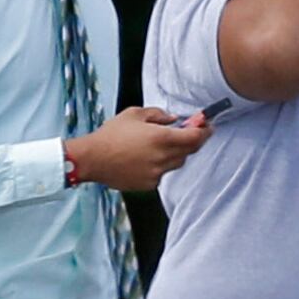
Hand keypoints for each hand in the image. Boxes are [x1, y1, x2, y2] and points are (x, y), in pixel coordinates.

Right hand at [67, 107, 208, 193]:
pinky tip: (146, 159)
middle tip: (190, 132)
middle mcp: (163, 157)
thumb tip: (174, 119)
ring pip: (178, 162)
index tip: (207, 126)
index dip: (205, 130)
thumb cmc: (111, 134)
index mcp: (162, 138)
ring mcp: (157, 173)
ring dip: (177, 153)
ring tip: (161, 145)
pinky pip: (163, 173)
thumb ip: (158, 114)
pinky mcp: (149, 184)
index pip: (196, 137)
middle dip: (193, 141)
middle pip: (190, 150)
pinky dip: (161, 165)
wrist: (91, 159)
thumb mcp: (134, 114)